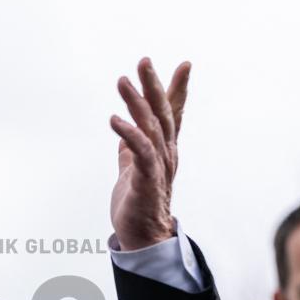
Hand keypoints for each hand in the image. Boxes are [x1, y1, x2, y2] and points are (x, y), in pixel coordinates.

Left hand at [109, 58, 189, 250]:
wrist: (142, 238)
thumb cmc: (138, 206)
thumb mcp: (131, 171)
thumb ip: (130, 152)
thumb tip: (124, 136)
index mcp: (162, 151)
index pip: (171, 115)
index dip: (176, 90)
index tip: (184, 65)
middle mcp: (165, 154)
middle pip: (161, 113)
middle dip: (154, 85)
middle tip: (145, 61)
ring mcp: (157, 166)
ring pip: (150, 127)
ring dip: (136, 103)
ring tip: (122, 81)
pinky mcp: (146, 180)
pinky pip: (140, 152)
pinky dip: (129, 134)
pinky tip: (114, 120)